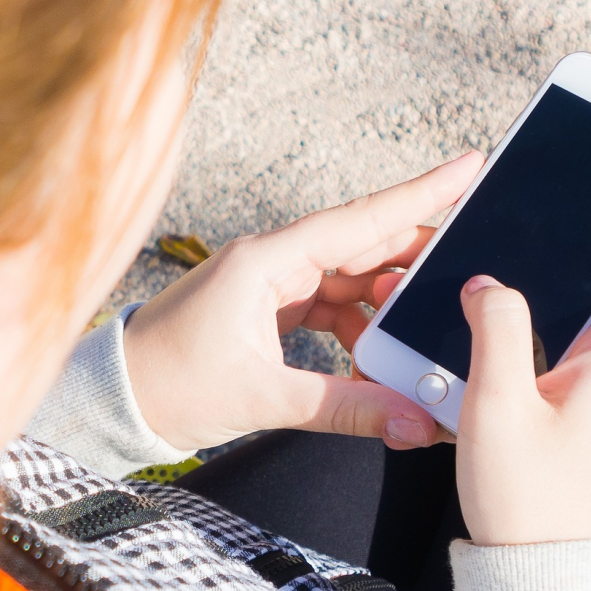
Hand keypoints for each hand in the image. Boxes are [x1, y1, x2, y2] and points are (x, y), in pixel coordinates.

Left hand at [122, 152, 485, 451]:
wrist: (114, 402)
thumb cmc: (169, 386)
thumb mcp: (264, 400)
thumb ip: (346, 408)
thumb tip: (416, 423)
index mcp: (266, 261)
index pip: (360, 219)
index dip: (422, 194)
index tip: (470, 167)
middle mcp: (271, 261)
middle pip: (364, 244)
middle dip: (420, 253)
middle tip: (475, 256)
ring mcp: (270, 284)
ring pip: (350, 280)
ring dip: (390, 302)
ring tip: (432, 322)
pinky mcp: (267, 311)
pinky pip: (331, 307)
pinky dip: (361, 328)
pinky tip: (383, 353)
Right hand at [455, 236, 590, 545]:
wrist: (540, 580)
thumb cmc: (529, 501)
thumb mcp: (499, 407)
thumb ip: (496, 332)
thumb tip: (489, 283)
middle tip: (560, 215)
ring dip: (564, 290)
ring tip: (520, 259)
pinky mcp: (578, 424)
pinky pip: (569, 359)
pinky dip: (543, 331)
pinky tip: (501, 330)